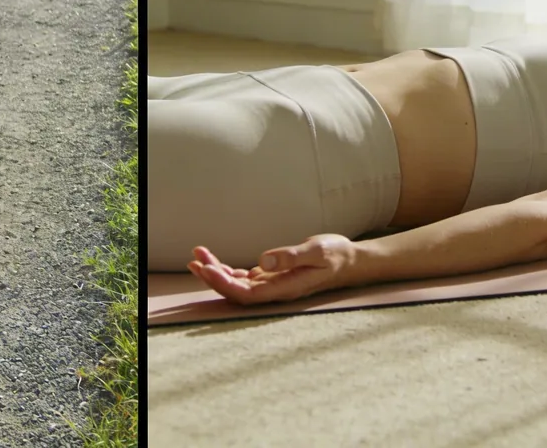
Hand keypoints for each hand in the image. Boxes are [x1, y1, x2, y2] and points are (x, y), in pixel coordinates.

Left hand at [187, 234, 355, 305]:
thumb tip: (262, 261)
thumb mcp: (317, 251)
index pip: (246, 293)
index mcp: (284, 289)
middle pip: (236, 291)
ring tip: (198, 255)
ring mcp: (273, 286)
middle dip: (213, 276)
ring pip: (238, 284)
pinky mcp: (273, 277)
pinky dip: (228, 271)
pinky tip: (216, 262)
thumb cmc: (336, 255)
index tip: (207, 268)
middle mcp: (275, 292)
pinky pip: (245, 278)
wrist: (351, 261)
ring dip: (217, 272)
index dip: (224, 284)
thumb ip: (291, 257)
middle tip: (195, 258)